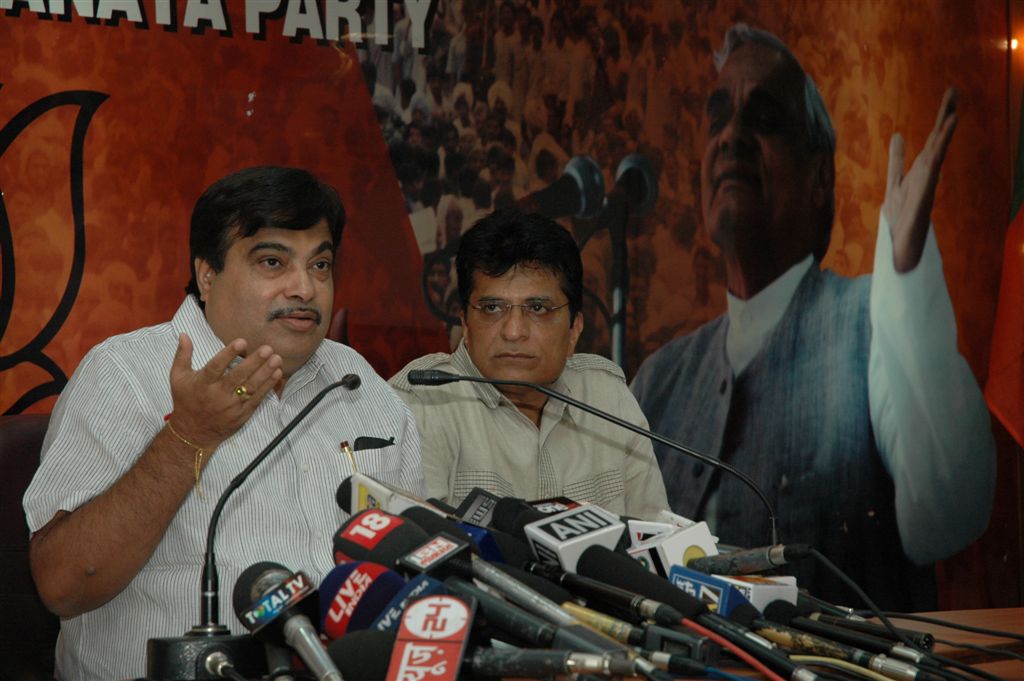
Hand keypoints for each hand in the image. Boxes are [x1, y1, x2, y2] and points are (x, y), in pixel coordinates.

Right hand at [167, 334, 282, 449]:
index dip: (229, 354)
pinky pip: (257, 399)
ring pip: (250, 387)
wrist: (192, 433)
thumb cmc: (185, 401)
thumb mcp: (178, 378)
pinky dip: (267, 386)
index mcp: (202, 383)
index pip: (216, 367)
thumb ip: (182, 355)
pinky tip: (276, 373)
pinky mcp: (242, 414)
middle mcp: (217, 395)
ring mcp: (231, 406)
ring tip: (276, 358)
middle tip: (267, 348)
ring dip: (265, 373)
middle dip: (254, 362)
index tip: (242, 341)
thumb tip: (184, 334)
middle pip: (238, 376)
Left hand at [883, 87, 957, 271]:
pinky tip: (937, 151)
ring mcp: (925, 188)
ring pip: (936, 158)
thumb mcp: (894, 181)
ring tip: (953, 114)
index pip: (932, 139)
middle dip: (944, 117)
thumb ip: (897, 159)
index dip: (940, 118)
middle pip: (936, 143)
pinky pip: (928, 180)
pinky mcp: (920, 202)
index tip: (951, 95)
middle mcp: (926, 177)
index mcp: (920, 170)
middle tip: (954, 91)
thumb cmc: (901, 219)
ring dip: (943, 137)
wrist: (900, 250)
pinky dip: (934, 164)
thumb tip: (899, 134)